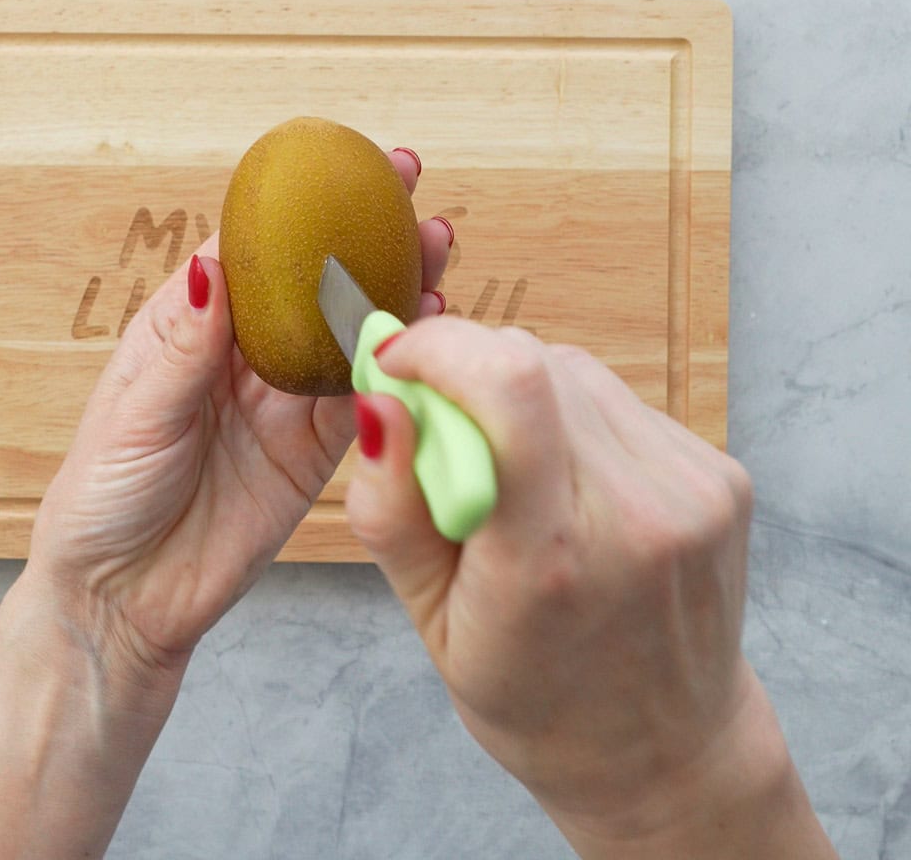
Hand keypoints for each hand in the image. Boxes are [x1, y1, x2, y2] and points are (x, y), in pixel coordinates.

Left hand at [27, 148, 451, 683]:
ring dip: (393, 291)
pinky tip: (429, 332)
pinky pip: (360, 401)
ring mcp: (282, 402)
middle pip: (314, 281)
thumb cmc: (103, 497)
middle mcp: (243, 355)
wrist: (122, 598)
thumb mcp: (133, 415)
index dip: (298, 207)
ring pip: (348, 332)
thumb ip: (185, 349)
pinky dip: (395, 367)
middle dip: (364, 235)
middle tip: (413, 192)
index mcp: (189, 327)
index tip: (344, 166)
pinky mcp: (313, 453)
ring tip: (438, 251)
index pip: (250, 250)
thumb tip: (213, 267)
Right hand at [346, 321, 837, 857]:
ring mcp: (691, 490)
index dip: (440, 348)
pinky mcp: (721, 474)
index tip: (397, 363)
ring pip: (574, 367)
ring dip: (521, 394)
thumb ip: (392, 511)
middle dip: (467, 375)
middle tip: (448, 441)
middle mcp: (638, 513)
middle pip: (533, 361)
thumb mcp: (430, 624)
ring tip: (516, 474)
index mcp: (552, 560)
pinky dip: (572, 417)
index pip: (509, 386)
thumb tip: (380, 400)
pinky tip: (569, 481)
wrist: (666, 752)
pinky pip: (617, 398)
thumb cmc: (537, 701)